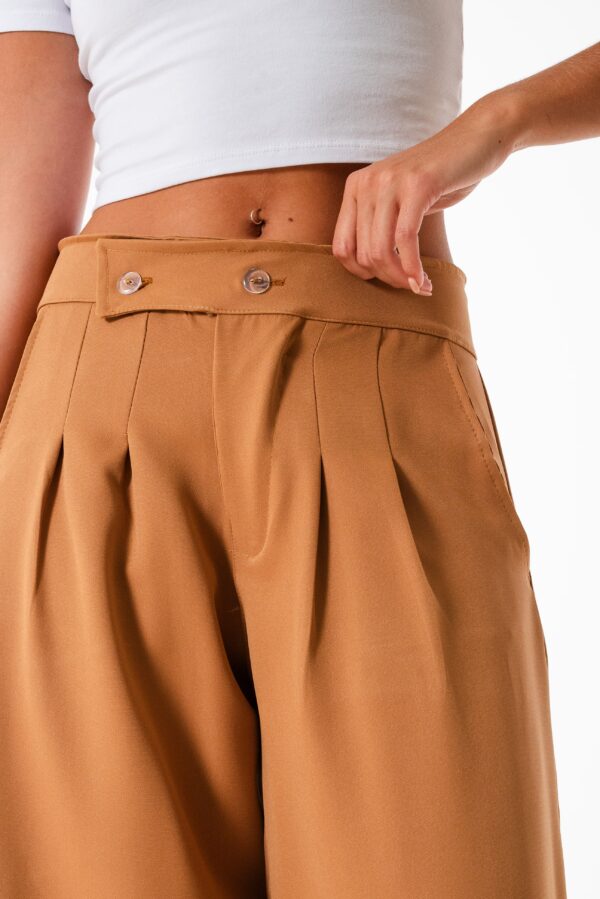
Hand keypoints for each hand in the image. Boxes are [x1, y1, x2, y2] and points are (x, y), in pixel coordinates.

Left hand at [332, 92, 521, 293]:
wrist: (478, 138)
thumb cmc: (441, 178)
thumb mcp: (401, 201)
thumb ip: (381, 227)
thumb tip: (371, 271)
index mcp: (356, 188)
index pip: (341, 247)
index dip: (362, 274)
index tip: (389, 279)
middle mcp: (366, 183)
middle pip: (363, 254)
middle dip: (388, 279)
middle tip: (412, 287)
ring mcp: (389, 182)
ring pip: (381, 250)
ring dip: (402, 278)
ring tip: (421, 287)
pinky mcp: (417, 186)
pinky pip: (406, 239)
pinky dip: (414, 267)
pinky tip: (424, 280)